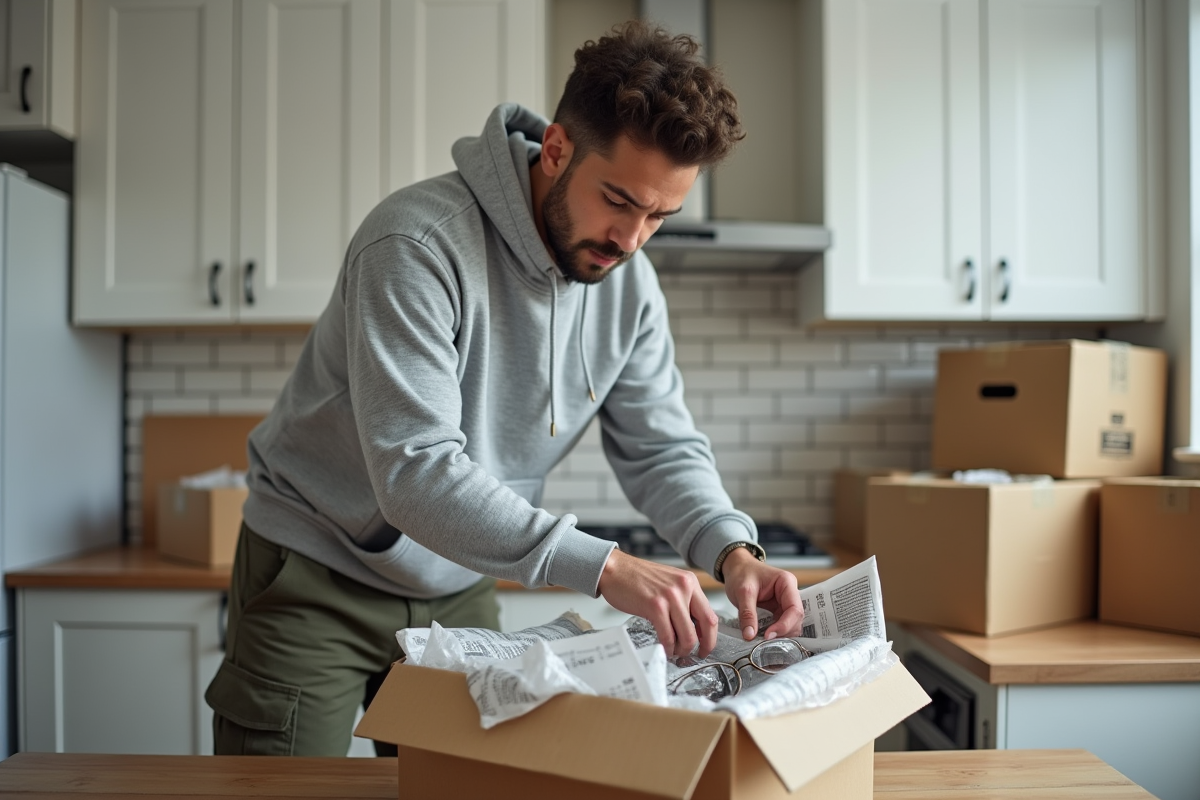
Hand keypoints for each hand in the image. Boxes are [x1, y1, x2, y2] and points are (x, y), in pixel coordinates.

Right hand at [597, 549, 718, 658]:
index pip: (711, 615)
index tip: (705, 647)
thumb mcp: (668, 583)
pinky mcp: (655, 606)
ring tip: (673, 651)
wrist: (614, 568)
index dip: (710, 637)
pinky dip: (667, 647)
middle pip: (704, 627)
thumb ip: (683, 601)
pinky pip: (668, 636)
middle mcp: (683, 587)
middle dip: (698, 647)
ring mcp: (670, 596)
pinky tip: (663, 648)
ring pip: (687, 636)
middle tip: (690, 654)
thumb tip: (693, 628)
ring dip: (681, 650)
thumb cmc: (637, 578)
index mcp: (689, 582)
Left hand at [721, 547, 803, 640]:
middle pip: (796, 618)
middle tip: (766, 640)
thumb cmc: (741, 573)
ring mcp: (784, 602)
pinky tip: (765, 637)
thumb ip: (747, 613)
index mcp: (786, 583)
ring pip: (790, 624)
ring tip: (764, 640)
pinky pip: (781, 625)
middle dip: (783, 632)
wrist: (736, 568)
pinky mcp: (777, 610)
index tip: (768, 635)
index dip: (784, 625)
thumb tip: (750, 635)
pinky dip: (775, 633)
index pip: (794, 608)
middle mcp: (789, 593)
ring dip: (780, 634)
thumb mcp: (742, 591)